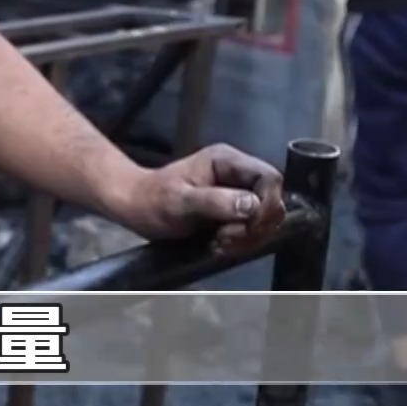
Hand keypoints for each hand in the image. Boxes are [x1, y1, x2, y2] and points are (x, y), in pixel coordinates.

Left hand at [108, 143, 285, 254]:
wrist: (135, 207)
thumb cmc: (151, 200)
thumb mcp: (178, 201)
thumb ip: (214, 201)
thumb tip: (252, 205)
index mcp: (226, 160)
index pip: (269, 177)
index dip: (267, 204)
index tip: (248, 226)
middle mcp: (236, 173)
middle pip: (271, 200)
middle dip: (255, 225)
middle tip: (227, 239)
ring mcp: (236, 192)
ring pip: (264, 217)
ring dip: (247, 237)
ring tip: (219, 243)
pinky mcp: (233, 210)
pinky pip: (252, 227)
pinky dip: (241, 240)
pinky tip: (219, 245)